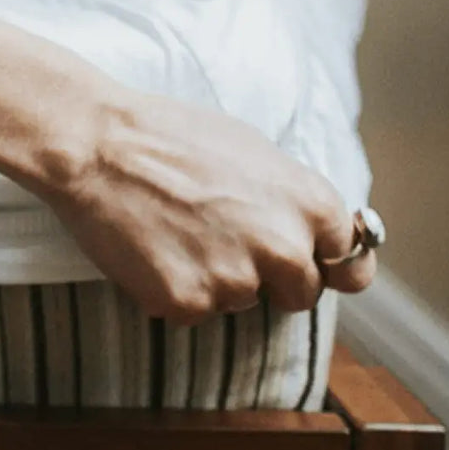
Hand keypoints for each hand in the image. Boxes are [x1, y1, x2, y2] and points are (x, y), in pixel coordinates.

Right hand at [40, 91, 375, 324]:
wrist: (99, 145)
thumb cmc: (171, 136)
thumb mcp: (255, 153)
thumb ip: (293, 201)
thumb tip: (311, 235)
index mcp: (311, 205)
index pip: (349, 265)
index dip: (320, 263)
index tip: (303, 264)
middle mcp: (284, 248)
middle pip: (300, 295)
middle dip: (269, 279)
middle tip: (221, 242)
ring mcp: (235, 280)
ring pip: (238, 303)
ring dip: (214, 281)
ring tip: (175, 232)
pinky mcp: (187, 302)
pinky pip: (191, 312)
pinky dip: (172, 290)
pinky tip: (151, 250)